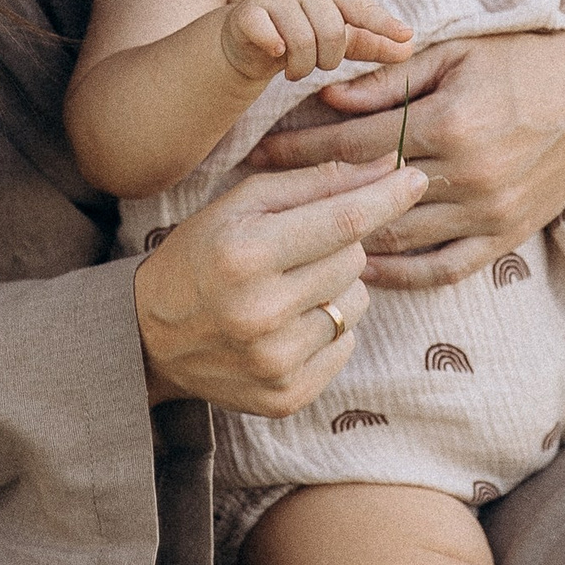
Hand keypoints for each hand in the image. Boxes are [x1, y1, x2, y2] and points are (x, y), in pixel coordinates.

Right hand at [132, 156, 427, 414]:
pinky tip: (287, 325)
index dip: (387, 196)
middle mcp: (261, 312)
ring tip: (289, 289)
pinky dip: (327, 331)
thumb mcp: (240, 204)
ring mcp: (274, 362)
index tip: (415, 177)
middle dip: (341, 245)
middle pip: (354, 261)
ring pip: (356, 305)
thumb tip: (384, 167)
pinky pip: (344, 347)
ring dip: (335, 290)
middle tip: (301, 248)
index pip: (343, 221)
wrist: (149, 337)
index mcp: (245, 254)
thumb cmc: (201, 255)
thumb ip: (311, 182)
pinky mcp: (286, 397)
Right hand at [221, 0, 414, 88]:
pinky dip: (275, 49)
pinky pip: (270, 36)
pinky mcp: (248, 15)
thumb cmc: (301, 36)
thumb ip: (372, 43)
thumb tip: (410, 47)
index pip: (361, 7)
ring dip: (301, 67)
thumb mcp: (339, 39)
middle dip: (328, 60)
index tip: (405, 36)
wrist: (248, 41)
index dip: (383, 24)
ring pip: (302, 42)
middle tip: (316, 64)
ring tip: (295, 68)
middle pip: (332, 32)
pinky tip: (275, 53)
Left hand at [244, 27, 564, 288]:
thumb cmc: (520, 60)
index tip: (260, 149)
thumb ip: (390, 81)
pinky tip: (361, 266)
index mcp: (452, 121)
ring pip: (398, 238)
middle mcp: (469, 174)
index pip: (355, 143)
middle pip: (367, 194)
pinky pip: (442, 270)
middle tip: (261, 195)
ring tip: (298, 232)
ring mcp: (489, 213)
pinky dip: (399, 275)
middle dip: (308, 194)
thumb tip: (328, 100)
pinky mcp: (505, 238)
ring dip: (345, 236)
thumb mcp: (455, 53)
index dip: (301, 147)